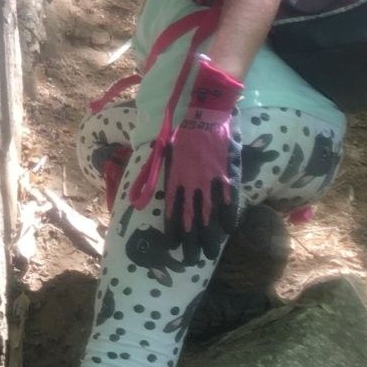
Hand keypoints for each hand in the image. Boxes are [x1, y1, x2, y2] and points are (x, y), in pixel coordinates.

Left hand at [164, 57, 242, 258]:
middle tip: (193, 258)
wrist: (205, 108)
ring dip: (209, 233)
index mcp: (174, 175)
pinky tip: (228, 230)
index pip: (171, 208)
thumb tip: (138, 193)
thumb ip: (152, 172)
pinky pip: (228, 197)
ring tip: (209, 252)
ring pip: (209, 211)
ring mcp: (210, 178)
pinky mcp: (227, 171)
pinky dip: (228, 214)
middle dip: (192, 239)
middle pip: (191, 216)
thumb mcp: (163, 149)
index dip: (172, 228)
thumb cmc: (182, 128)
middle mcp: (191, 181)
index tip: (172, 246)